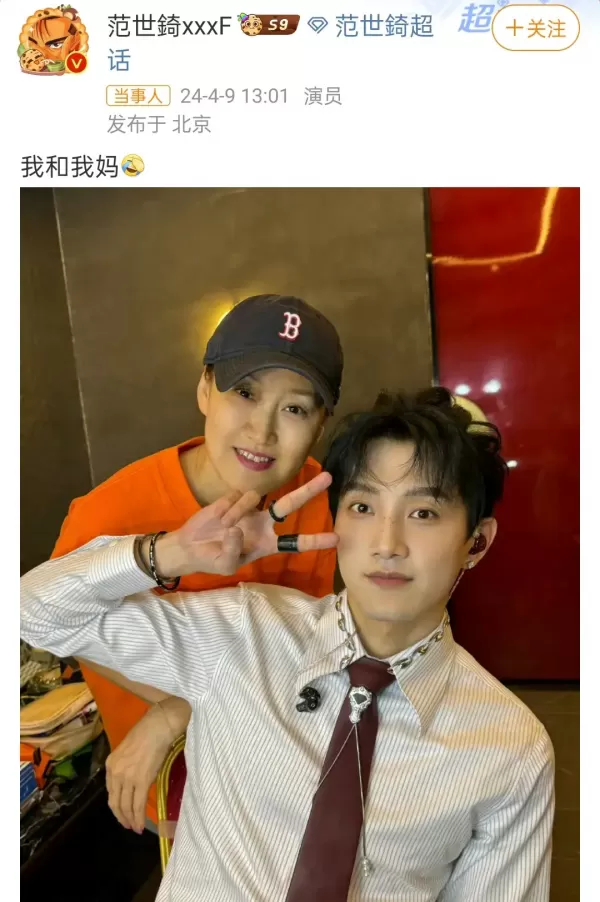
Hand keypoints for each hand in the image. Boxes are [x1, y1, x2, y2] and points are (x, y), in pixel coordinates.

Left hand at [105, 697, 190, 832]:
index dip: (116, 806)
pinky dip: (139, 818)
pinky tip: (141, 825)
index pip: (111, 792)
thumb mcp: (128, 750)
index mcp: (111, 764)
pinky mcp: (141, 781)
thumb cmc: (147, 732)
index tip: (122, 813)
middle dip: (122, 817)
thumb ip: (126, 766)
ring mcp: (127, 778)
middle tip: (128, 825)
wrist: (158, 725)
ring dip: (130, 820)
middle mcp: (116, 772)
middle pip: (116, 802)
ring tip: (136, 828)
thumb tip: (133, 780)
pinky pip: (138, 805)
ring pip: (126, 806)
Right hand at [154, 471, 337, 577]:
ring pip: (254, 497)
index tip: (336, 538)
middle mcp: (264, 524)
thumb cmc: (213, 559)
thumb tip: (238, 528)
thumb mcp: (225, 565)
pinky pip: (236, 495)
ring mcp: (251, 509)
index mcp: (267, 544)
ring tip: (222, 525)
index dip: (315, 540)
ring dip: (236, 511)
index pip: (296, 543)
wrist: (190, 546)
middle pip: (290, 504)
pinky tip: (218, 517)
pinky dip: (226, 507)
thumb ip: (233, 551)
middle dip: (309, 491)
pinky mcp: (235, 498)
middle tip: (329, 477)